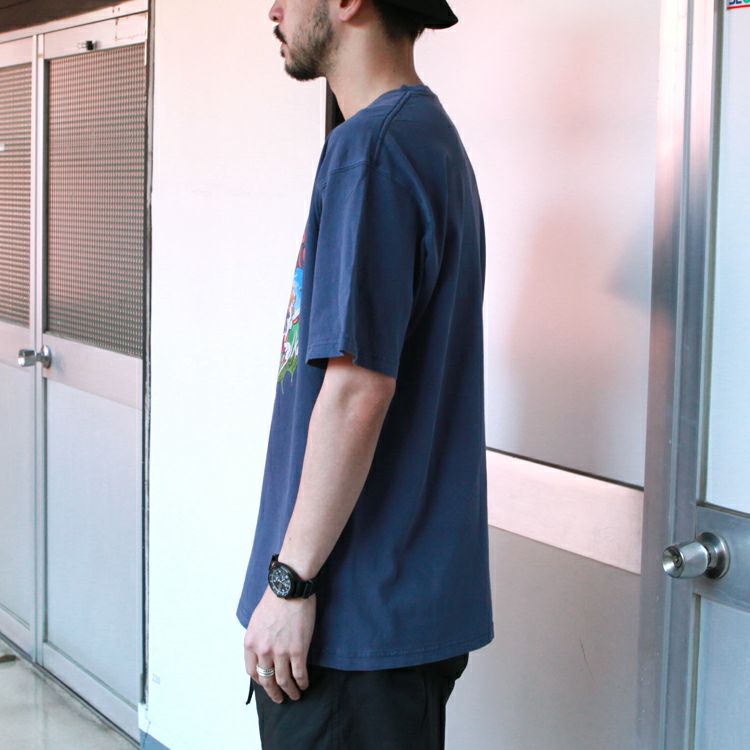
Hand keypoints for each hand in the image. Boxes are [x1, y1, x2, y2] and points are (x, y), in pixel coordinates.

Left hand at [243, 586, 316, 702]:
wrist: (290, 588)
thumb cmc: (274, 600)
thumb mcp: (256, 620)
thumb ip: (258, 638)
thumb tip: (263, 652)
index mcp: (250, 643)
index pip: (252, 671)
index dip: (260, 681)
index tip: (266, 683)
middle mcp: (263, 651)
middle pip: (267, 680)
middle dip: (273, 692)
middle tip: (279, 698)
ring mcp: (281, 652)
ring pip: (284, 681)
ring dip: (289, 691)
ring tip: (294, 695)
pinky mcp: (298, 650)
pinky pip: (299, 673)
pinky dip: (302, 682)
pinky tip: (304, 684)